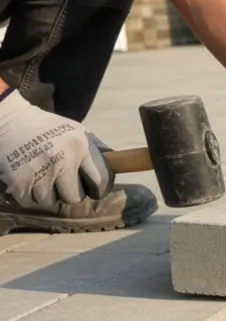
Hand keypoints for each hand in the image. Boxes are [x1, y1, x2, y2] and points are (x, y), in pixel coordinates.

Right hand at [0, 88, 112, 210]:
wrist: (7, 119)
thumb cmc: (46, 127)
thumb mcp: (76, 130)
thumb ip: (96, 148)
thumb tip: (119, 162)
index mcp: (80, 147)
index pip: (101, 181)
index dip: (99, 189)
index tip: (93, 190)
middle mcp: (62, 160)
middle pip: (74, 197)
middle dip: (70, 193)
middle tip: (62, 183)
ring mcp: (40, 171)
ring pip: (50, 201)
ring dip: (46, 193)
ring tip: (41, 176)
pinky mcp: (19, 180)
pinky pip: (29, 201)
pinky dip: (27, 194)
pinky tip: (27, 178)